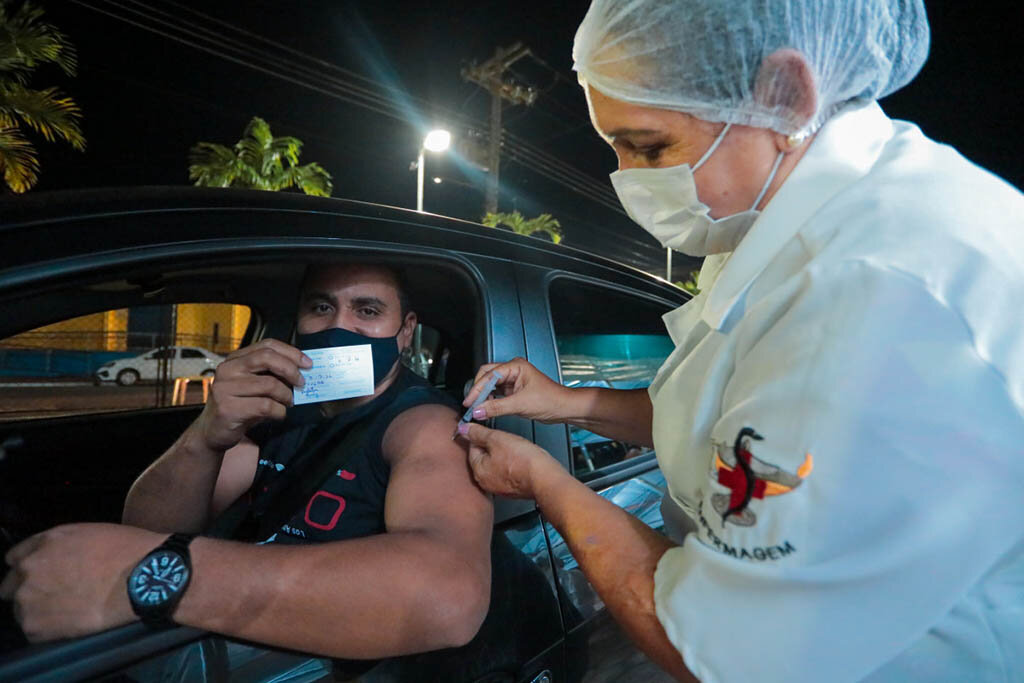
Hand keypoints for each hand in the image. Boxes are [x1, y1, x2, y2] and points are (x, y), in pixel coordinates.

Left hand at [1, 524, 160, 641]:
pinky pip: (33, 631)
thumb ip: (58, 544)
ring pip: (22, 610)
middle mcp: (28, 569)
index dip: (30, 567)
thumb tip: (51, 558)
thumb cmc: (126, 551)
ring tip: (68, 611)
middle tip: (57, 594)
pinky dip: (48, 629)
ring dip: (39, 610)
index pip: (14, 558)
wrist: (141, 579)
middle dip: (30, 589)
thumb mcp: (89, 532)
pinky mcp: (36, 627)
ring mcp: (29, 599)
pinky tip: (71, 622)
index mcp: (43, 543)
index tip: (44, 575)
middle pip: (10, 587)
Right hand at [193, 339, 311, 451]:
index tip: (307, 363)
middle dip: (291, 370)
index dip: (291, 352)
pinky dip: (279, 411)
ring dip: (286, 396)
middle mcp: (227, 369)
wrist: (212, 432)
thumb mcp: (253, 385)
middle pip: (267, 358)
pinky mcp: (228, 408)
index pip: (267, 345)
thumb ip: (271, 374)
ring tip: (288, 403)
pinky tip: (279, 415)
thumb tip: (302, 369)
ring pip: (270, 384)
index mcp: (235, 359)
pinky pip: (265, 406)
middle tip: (302, 383)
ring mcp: (225, 388)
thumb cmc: (239, 406)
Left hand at [458, 421, 570, 499]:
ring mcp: (500, 488)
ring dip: (502, 456)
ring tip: (514, 450)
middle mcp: (486, 483)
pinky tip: (520, 460)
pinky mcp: (513, 490)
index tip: (490, 431)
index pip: (471, 448)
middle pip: (483, 458)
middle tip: (505, 440)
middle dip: (492, 447)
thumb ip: (478, 433)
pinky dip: (511, 466)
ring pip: (495, 465)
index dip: (481, 435)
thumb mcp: (497, 439)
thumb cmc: (523, 461)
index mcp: (478, 471)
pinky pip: (507, 473)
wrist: (545, 479)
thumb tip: (463, 429)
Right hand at [462, 358, 571, 423]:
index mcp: (516, 366)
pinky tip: (486, 409)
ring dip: (483, 397)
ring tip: (477, 409)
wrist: (564, 408)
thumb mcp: (521, 404)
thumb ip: (496, 407)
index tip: (470, 402)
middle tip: (470, 405)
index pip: (489, 374)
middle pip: (486, 376)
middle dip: (477, 391)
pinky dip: (489, 401)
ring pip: (490, 386)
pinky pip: (496, 394)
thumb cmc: (551, 399)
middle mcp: (513, 370)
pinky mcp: (513, 390)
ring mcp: (513, 380)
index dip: (477, 389)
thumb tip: (478, 410)